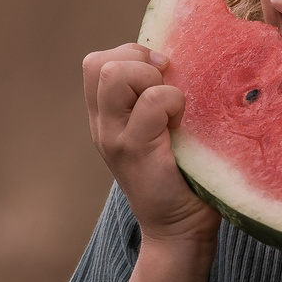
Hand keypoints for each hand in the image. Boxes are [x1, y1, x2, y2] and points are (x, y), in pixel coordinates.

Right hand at [82, 43, 218, 249]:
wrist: (181, 227)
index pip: (97, 62)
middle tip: (167, 86)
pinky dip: (173, 102)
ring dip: (153, 80)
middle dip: (140, 60)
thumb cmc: (184, 172)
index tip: (163, 73)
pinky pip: (152, 102)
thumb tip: (180, 59)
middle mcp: (103, 124)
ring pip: (115, 74)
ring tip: (173, 107)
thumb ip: (160, 96)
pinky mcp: (134, 150)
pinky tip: (181, 127)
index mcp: (107, 115)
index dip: (131, 54)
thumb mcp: (165, 127)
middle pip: (98, 62)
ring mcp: (113, 137)